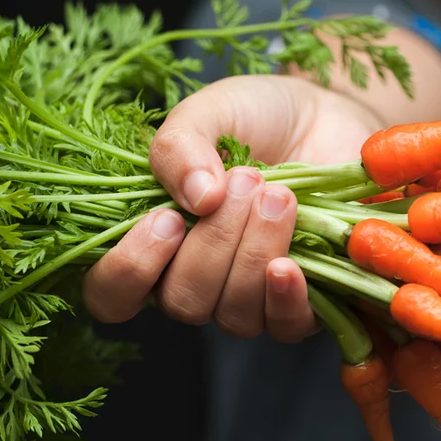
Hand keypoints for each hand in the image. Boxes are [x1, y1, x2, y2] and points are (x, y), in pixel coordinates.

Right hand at [81, 74, 382, 341]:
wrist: (327, 114)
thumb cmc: (256, 117)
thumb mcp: (207, 113)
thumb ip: (179, 148)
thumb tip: (197, 199)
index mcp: (154, 242)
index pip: (113, 294)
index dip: (131, 270)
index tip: (166, 218)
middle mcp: (195, 280)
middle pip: (183, 301)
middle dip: (213, 243)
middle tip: (247, 179)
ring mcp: (248, 297)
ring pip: (234, 313)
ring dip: (253, 253)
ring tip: (279, 194)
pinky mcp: (301, 301)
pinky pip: (284, 326)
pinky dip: (285, 299)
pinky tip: (289, 264)